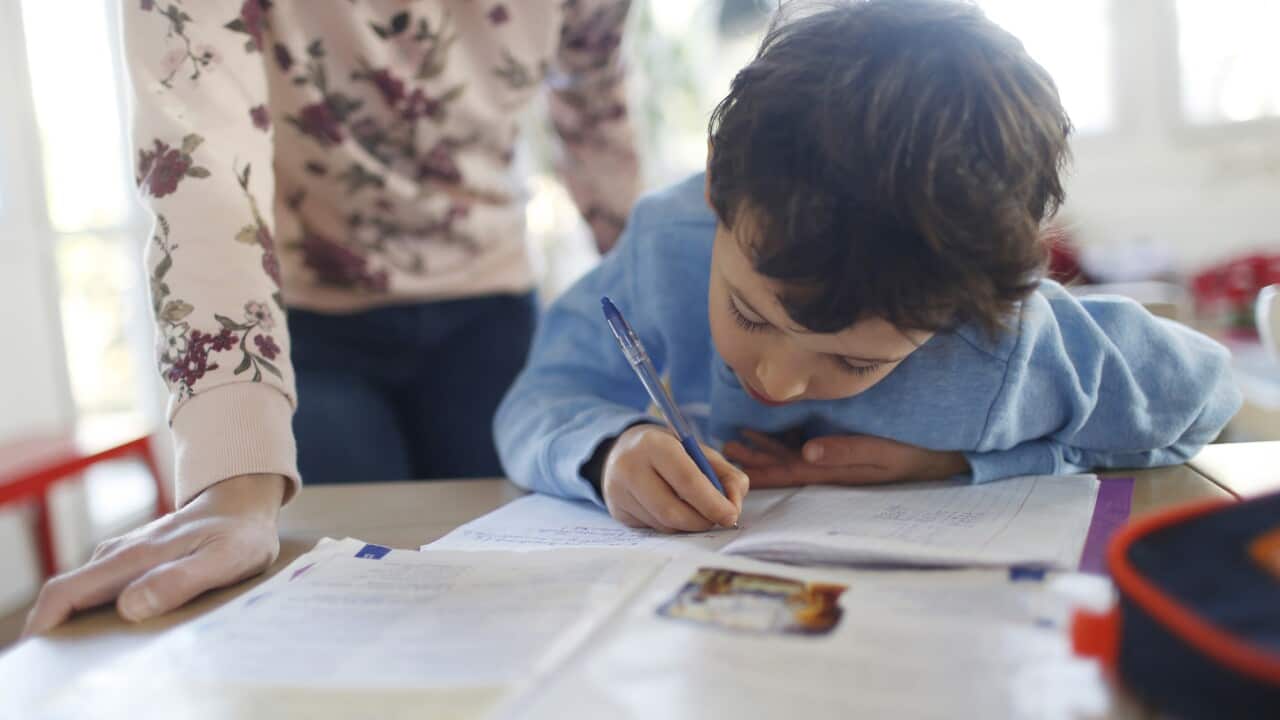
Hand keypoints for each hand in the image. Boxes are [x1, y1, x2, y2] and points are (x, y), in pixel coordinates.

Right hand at [22, 473, 286, 635]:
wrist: (245, 503)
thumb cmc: (238, 532)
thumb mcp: (222, 559)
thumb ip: (179, 581)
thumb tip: (129, 607)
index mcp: (131, 557)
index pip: (65, 592)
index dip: (42, 625)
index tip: (40, 656)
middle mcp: (117, 555)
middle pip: (67, 599)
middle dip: (60, 635)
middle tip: (79, 669)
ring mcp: (123, 557)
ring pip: (86, 597)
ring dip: (83, 627)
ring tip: (106, 659)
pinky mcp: (134, 563)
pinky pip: (105, 593)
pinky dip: (103, 617)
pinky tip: (127, 637)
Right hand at [602, 424, 748, 532]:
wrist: (623, 451)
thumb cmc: (670, 451)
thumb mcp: (699, 451)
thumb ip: (726, 474)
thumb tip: (734, 506)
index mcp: (653, 444)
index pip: (686, 480)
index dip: (712, 502)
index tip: (731, 515)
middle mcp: (629, 468)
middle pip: (672, 510)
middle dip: (702, 520)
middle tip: (718, 519)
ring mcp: (618, 492)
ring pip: (664, 525)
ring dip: (689, 526)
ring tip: (697, 511)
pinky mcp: (617, 512)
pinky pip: (654, 529)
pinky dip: (673, 526)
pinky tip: (674, 511)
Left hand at [723, 430, 968, 487]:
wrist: (939, 455)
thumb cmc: (912, 454)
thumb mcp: (882, 453)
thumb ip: (846, 451)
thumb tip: (807, 452)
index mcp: (833, 472)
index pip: (789, 474)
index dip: (760, 472)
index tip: (733, 469)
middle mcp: (829, 467)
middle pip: (782, 466)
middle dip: (753, 461)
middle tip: (723, 451)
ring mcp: (834, 458)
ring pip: (789, 456)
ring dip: (762, 450)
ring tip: (734, 442)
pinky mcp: (841, 446)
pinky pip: (803, 445)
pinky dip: (781, 441)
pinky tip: (763, 434)